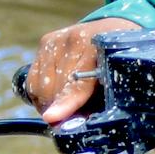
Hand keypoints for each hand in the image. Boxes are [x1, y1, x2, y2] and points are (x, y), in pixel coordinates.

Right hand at [23, 17, 138, 124]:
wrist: (115, 29)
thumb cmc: (120, 61)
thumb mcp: (121, 78)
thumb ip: (105, 99)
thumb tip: (84, 124)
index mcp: (100, 48)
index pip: (78, 82)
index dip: (66, 102)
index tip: (52, 118)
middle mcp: (75, 39)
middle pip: (56, 87)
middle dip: (61, 110)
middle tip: (72, 121)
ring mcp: (58, 39)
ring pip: (41, 86)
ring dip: (49, 104)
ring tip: (64, 110)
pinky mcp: (46, 41)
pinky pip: (33, 80)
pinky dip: (41, 95)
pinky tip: (54, 98)